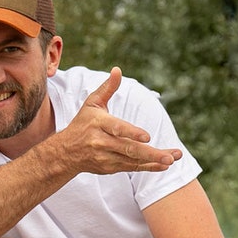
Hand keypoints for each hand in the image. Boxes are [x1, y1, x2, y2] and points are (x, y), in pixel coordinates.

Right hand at [52, 67, 181, 175]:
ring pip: (133, 161)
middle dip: (150, 153)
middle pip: (128, 149)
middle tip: (170, 157)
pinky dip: (148, 167)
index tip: (147, 137)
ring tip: (171, 160)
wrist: (66, 153)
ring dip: (154, 161)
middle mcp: (102, 142)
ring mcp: (106, 158)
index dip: (132, 133)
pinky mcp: (110, 168)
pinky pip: (132, 168)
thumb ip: (107, 88)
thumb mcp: (91, 103)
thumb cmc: (82, 124)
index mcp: (98, 124)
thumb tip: (118, 70)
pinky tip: (163, 165)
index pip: (117, 129)